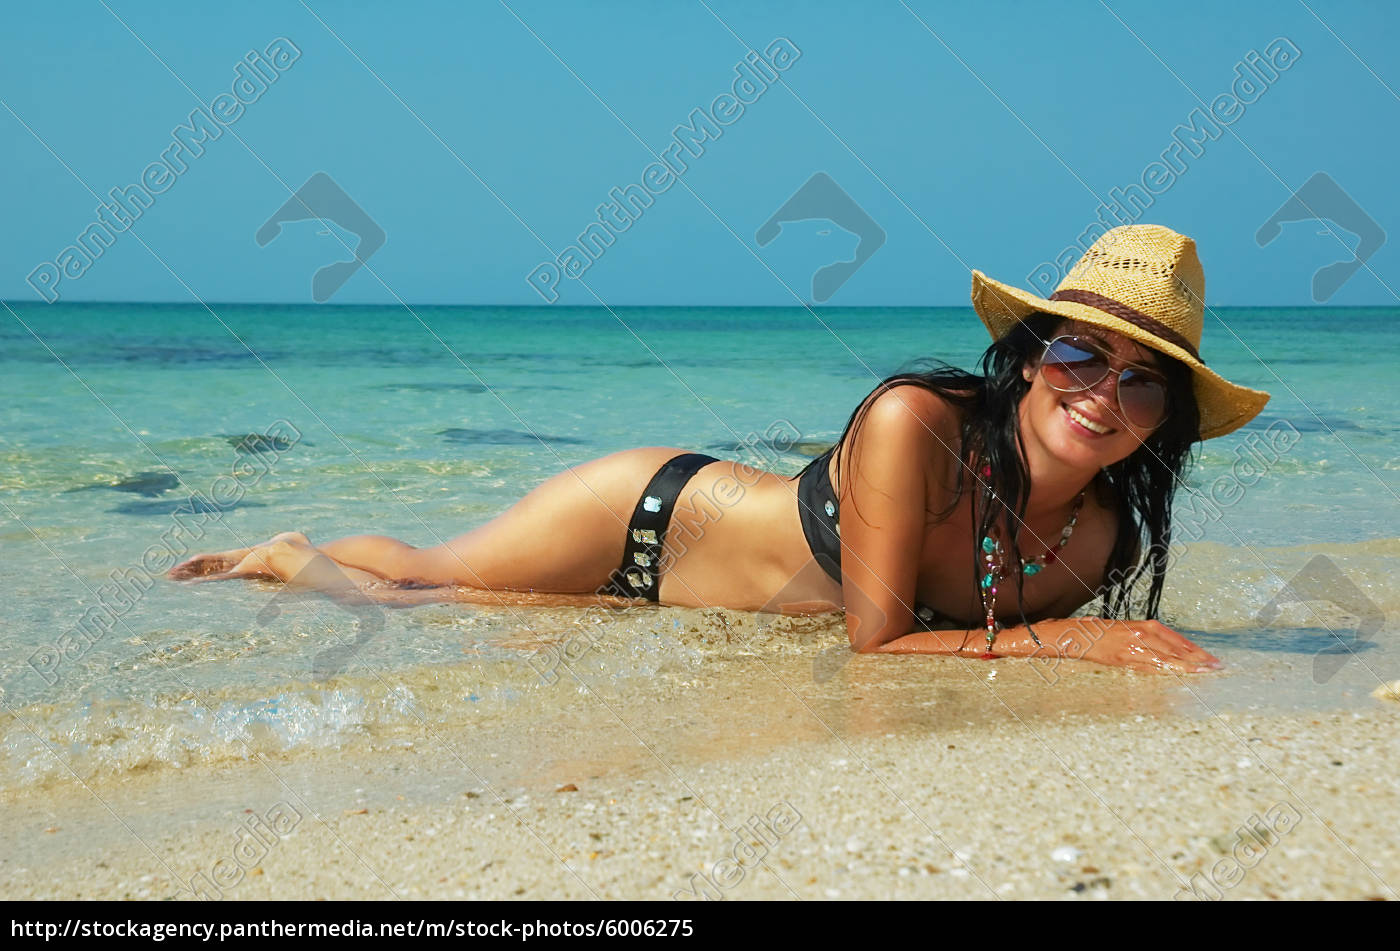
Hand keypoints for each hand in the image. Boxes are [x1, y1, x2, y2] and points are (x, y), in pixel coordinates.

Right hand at [1041, 617, 1221, 672]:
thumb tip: (1169, 650)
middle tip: (1216, 666)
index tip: (1210, 657)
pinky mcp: (1125, 658)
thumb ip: (1147, 639)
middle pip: (1176, 649)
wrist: (1077, 635)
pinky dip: (1166, 671)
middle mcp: (1142, 634)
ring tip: (1205, 672)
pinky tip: (1179, 676)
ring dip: (1187, 666)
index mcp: (1144, 625)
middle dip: (1197, 658)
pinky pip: (1150, 667)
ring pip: (1167, 658)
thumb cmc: (1102, 632)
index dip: (1194, 648)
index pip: (1176, 639)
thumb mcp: (1127, 630)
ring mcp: (1134, 647)